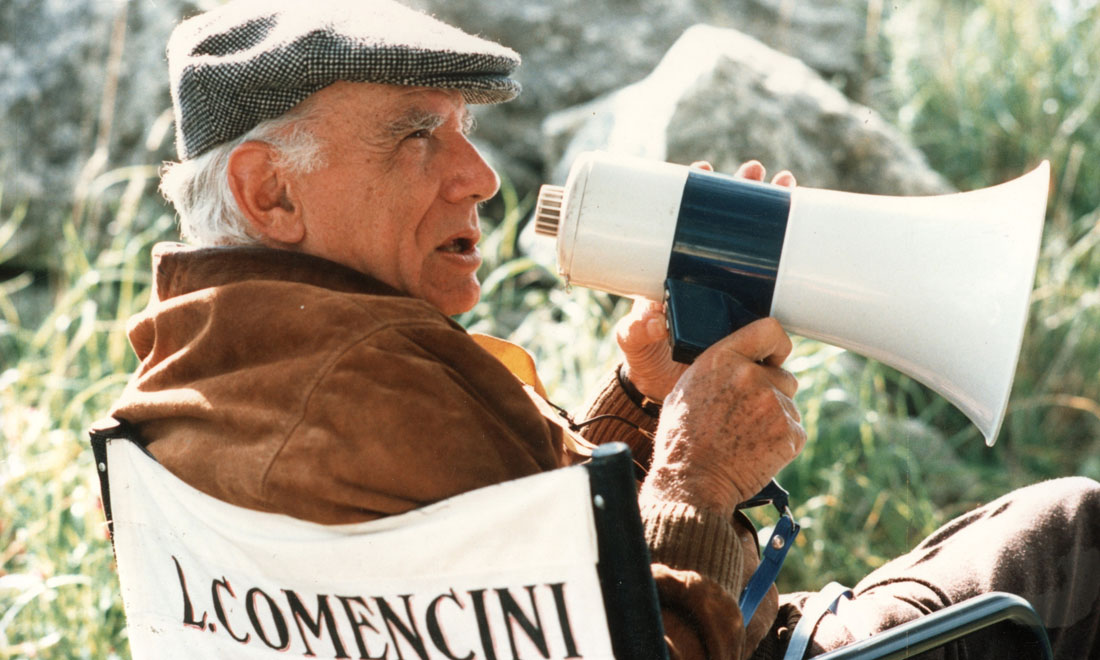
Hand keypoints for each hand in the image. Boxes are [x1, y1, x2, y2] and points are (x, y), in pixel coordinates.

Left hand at [615, 160, 796, 401]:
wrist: (666, 392)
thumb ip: (636, 332)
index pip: (684, 221)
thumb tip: (648, 321)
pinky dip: (788, 254)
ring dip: (772, 212)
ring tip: (787, 183)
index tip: (704, 169)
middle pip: (725, 223)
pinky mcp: (750, 310)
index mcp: (672, 268)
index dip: (695, 193)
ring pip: (754, 242)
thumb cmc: (645, 360)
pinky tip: (807, 233)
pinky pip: (772, 277)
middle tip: (755, 171)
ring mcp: (729, 288)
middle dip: (742, 192)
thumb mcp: (634, 343)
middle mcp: (703, 272)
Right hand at [639, 318, 805, 514]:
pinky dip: (782, 442)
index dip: (776, 345)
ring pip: (789, 405)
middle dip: (771, 392)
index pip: (769, 330)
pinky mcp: (790, 432)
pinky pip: (795, 430)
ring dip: (775, 419)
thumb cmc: (682, 440)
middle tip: (746, 415)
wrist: (692, 483)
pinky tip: (756, 452)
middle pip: (783, 375)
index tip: (774, 357)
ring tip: (745, 438)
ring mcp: (773, 404)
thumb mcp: (686, 388)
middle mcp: (751, 375)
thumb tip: (741, 365)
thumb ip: (719, 369)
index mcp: (723, 358)